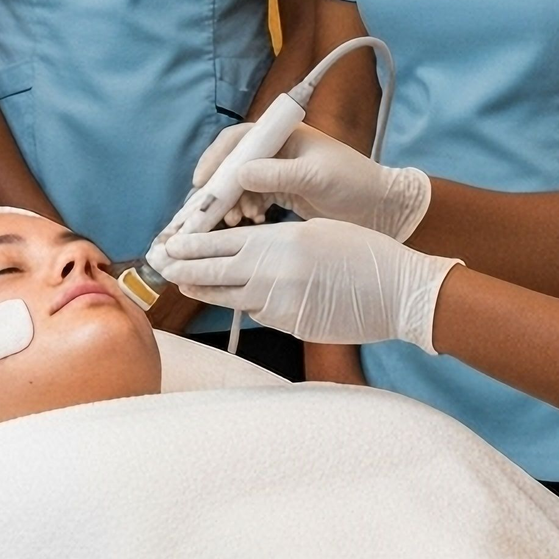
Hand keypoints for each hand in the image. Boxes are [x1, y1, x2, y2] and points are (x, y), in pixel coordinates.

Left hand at [161, 217, 459, 349]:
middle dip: (184, 268)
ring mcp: (280, 303)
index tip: (169, 243)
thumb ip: (276, 243)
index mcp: (278, 241)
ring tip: (184, 283)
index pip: (220, 242)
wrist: (397, 290)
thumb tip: (245, 254)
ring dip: (205, 290)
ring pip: (230, 297)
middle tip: (160, 264)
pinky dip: (248, 305)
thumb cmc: (362, 253)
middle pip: (214, 271)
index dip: (190, 244)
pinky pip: (260, 314)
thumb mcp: (315, 232)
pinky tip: (237, 301)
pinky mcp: (290, 326)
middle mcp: (273, 272)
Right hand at [194, 122, 430, 239]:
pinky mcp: (281, 192)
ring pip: (240, 184)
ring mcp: (278, 172)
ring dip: (231, 202)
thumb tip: (238, 174)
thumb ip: (277, 175)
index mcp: (284, 135)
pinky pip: (252, 198)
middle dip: (219, 187)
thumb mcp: (315, 177)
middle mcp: (276, 150)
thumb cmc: (353, 183)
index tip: (202, 182)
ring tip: (232, 221)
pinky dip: (245, 210)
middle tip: (207, 212)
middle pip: (234, 163)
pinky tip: (248, 222)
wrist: (381, 208)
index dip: (216, 158)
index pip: (239, 139)